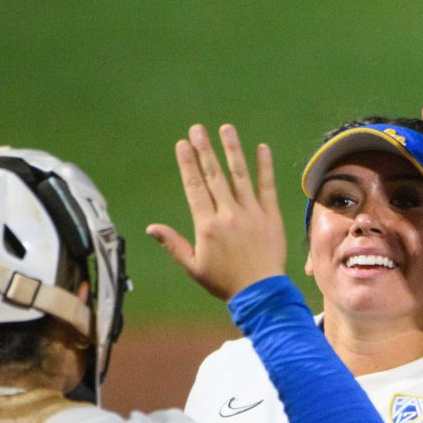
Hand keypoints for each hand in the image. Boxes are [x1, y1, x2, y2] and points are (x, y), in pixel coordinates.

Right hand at [147, 124, 285, 300]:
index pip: (194, 188)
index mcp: (207, 226)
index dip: (187, 164)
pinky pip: (267, 187)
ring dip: (232, 150)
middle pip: (214, 176)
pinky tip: (262, 149)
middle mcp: (228, 215)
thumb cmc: (225, 282)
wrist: (261, 293)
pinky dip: (265, 168)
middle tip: (198, 128)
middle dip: (204, 150)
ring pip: (240, 176)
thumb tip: (151, 228)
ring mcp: (252, 214)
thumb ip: (173, 244)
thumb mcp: (193, 267)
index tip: (182, 144)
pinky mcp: (271, 217)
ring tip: (226, 129)